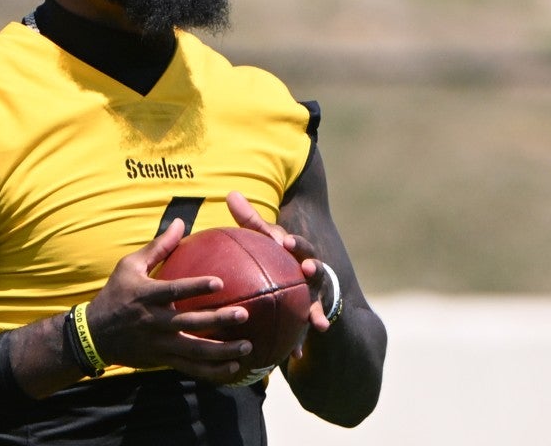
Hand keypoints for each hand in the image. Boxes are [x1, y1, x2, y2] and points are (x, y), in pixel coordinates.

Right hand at [85, 218, 252, 382]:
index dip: (196, 287)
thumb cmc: (116, 294)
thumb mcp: (129, 266)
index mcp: (146, 296)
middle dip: (217, 320)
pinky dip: (213, 372)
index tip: (219, 283)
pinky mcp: (163, 360)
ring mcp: (160, 344)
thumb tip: (180, 222)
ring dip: (222, 351)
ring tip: (247, 345)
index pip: (173, 291)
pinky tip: (234, 367)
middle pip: (189, 323)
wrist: (95, 335)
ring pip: (194, 351)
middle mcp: (154, 321)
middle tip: (243, 313)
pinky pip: (191, 368)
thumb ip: (158, 247)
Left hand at [226, 192, 333, 342]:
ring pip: (319, 302)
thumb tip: (231, 192)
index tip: (284, 241)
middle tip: (308, 268)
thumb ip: (250, 221)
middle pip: (316, 269)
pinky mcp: (314, 316)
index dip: (292, 241)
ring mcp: (317, 295)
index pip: (295, 244)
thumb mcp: (268, 241)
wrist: (309, 283)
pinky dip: (302, 342)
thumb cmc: (281, 258)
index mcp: (298, 252)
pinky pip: (307, 330)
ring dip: (317, 310)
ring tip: (317, 322)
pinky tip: (294, 356)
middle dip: (314, 268)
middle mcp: (312, 272)